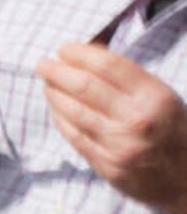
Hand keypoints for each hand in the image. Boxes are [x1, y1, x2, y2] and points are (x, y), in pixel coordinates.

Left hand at [41, 43, 186, 213]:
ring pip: (73, 111)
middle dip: (57, 71)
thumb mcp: (162, 98)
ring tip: (47, 83)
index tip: (63, 48)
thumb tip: (86, 53)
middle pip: (84, 86)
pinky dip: (60, 117)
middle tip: (42, 63)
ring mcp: (120, 145)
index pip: (108, 66)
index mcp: (155, 97)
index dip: (80, 53)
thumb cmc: (171, 130)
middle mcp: (137, 120)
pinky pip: (73, 135)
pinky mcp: (107, 165)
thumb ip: (128, 78)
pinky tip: (56, 107)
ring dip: (53, 93)